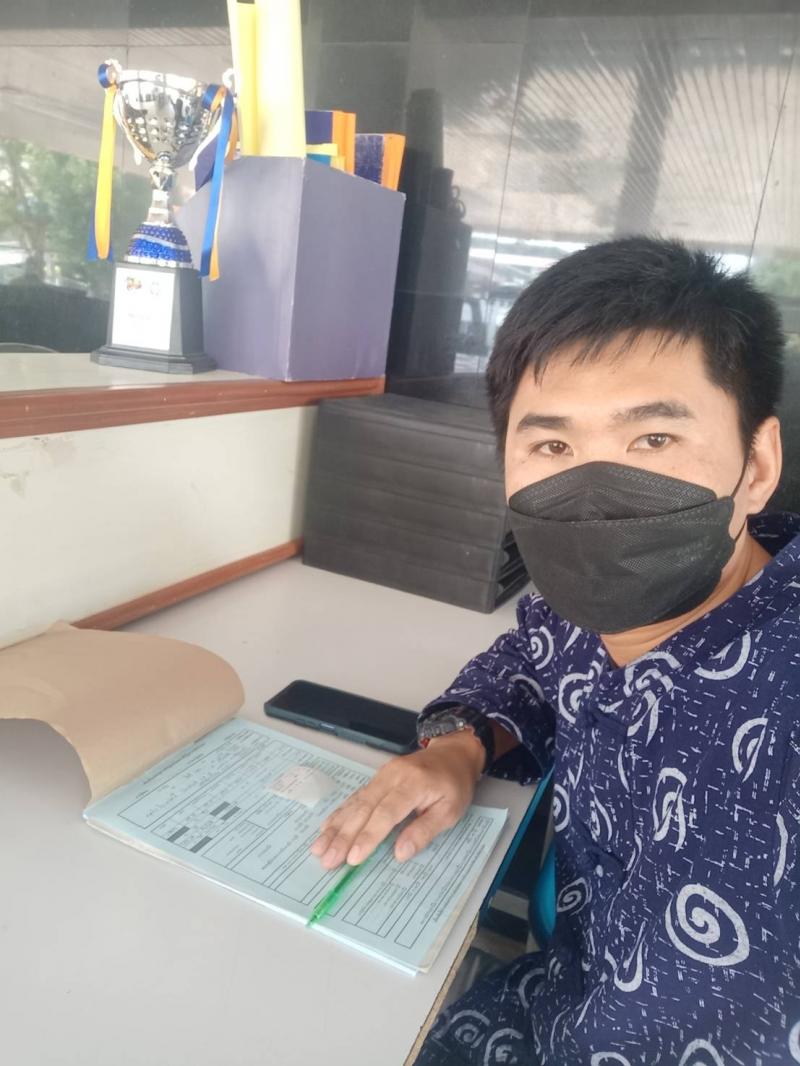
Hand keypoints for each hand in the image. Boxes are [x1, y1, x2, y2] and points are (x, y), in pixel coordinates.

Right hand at [309, 730, 483, 869]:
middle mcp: (392, 777)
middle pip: (364, 808)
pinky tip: (326, 828)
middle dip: (343, 836)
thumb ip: (425, 831)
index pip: (386, 813)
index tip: (353, 858)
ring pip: (355, 803)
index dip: (368, 836)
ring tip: (318, 849)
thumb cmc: (454, 785)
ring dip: (335, 827)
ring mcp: (382, 775)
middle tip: (327, 860)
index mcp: (413, 784)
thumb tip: (399, 854)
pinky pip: (356, 797)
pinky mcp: (377, 777)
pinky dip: (340, 814)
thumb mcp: (450, 810)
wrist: (452, 753)